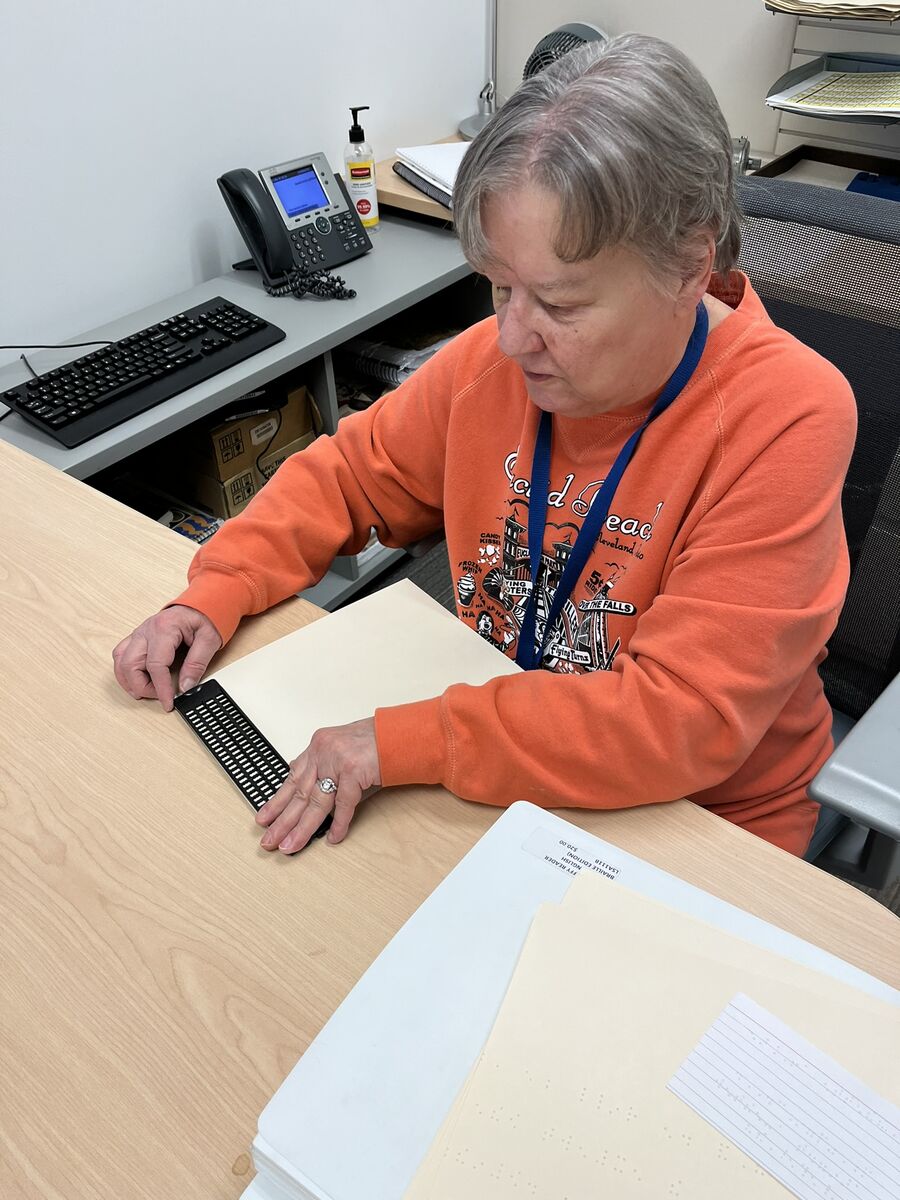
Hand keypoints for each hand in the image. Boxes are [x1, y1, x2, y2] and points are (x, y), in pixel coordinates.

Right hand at [112, 605, 221, 710]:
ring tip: (146, 692)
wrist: (200, 602)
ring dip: (129, 681)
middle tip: (160, 697)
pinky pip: (121, 655)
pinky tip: (137, 680)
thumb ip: (197, 664)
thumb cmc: (204, 617)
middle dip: (142, 687)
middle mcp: (146, 630)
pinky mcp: (137, 637)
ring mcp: (139, 633)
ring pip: (120, 661)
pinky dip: (125, 671)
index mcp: (164, 628)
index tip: (168, 703)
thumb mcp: (209, 640)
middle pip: (130, 664)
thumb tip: (185, 686)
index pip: (155, 665)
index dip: (161, 688)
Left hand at [257, 718, 380, 853]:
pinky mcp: (354, 770)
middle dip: (282, 821)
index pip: (292, 779)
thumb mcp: (344, 752)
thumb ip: (327, 770)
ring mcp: (337, 761)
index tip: (264, 819)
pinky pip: (343, 804)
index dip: (277, 801)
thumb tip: (312, 796)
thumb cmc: (376, 743)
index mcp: (318, 747)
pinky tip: (333, 838)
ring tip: (290, 846)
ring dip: (301, 828)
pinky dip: (339, 823)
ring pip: (315, 802)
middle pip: (299, 793)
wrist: (400, 734)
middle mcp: (323, 752)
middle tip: (269, 841)